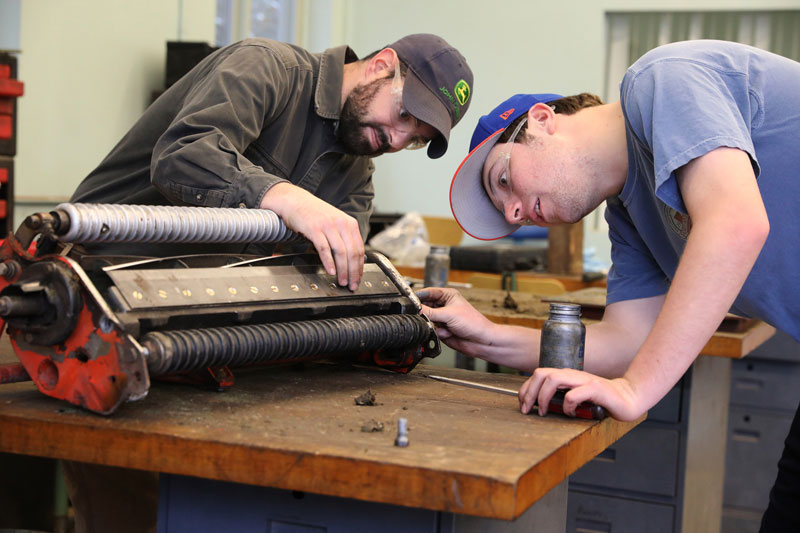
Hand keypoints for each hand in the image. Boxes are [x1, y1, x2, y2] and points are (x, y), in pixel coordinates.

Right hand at [261, 183, 363, 289]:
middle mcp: (341, 223)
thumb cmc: (314, 214)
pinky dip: (329, 262)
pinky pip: (324, 249)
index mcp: (349, 223)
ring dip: (342, 270)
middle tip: (352, 284)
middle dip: (354, 272)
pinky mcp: (315, 229)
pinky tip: (330, 271)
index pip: (360, 249)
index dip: (360, 266)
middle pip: (352, 252)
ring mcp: (328, 226)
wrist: (295, 201)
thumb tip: (351, 259)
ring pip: (341, 252)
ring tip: (342, 281)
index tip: (358, 278)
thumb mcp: (334, 222)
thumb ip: (343, 237)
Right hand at [416, 287, 495, 353]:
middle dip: (426, 314)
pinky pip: (431, 330)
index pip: (428, 292)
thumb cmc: (473, 323)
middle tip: (426, 317)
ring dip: (433, 324)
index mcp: (447, 295)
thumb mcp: (449, 314)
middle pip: (425, 307)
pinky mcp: (441, 329)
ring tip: (444, 326)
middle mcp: (444, 306)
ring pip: (427, 320)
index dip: (419, 296)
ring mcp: (442, 318)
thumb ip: (430, 312)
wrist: (481, 340)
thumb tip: (416, 309)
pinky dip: (438, 332)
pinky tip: (448, 333)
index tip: (410, 301)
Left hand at [518, 368, 642, 420]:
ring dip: (544, 397)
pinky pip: (574, 394)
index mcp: (566, 376)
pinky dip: (567, 405)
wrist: (628, 397)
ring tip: (544, 411)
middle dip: (529, 392)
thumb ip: (561, 397)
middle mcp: (573, 375)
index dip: (526, 388)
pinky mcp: (596, 389)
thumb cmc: (601, 400)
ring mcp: (584, 380)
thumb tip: (538, 406)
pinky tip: (570, 413)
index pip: (539, 374)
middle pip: (542, 374)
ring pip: (554, 379)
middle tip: (527, 410)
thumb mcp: (576, 397)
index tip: (523, 405)